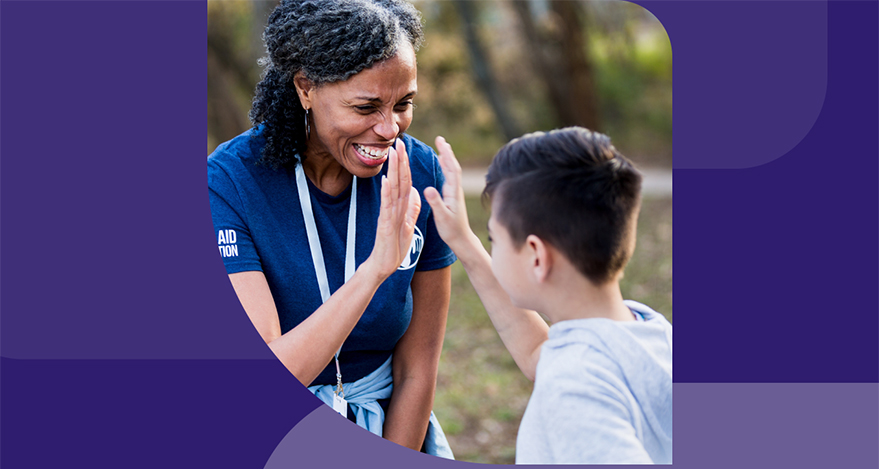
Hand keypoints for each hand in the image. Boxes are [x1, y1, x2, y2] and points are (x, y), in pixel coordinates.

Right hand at [366, 138, 421, 279]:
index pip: (404, 182)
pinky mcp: (385, 224)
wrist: (383, 266)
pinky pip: (386, 207)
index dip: (405, 166)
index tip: (405, 150)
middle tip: (398, 143)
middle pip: (397, 181)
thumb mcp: (407, 225)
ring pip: (391, 190)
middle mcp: (392, 208)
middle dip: (399, 162)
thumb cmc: (393, 248)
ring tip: (393, 155)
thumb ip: (411, 209)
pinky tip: (386, 181)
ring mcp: (388, 215)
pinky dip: (386, 193)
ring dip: (392, 171)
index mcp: (399, 207)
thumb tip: (415, 193)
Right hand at [423, 136, 476, 251]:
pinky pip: (448, 177)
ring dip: (446, 157)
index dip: (447, 155)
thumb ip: (436, 202)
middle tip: (440, 139)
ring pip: (451, 170)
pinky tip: (442, 163)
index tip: (441, 143)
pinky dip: (445, 167)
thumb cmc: (451, 230)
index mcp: (453, 192)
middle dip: (446, 152)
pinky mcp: (452, 196)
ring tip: (441, 146)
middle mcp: (455, 190)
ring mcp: (454, 192)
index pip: (452, 169)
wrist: (461, 239)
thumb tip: (428, 188)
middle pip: (453, 166)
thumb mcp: (442, 217)